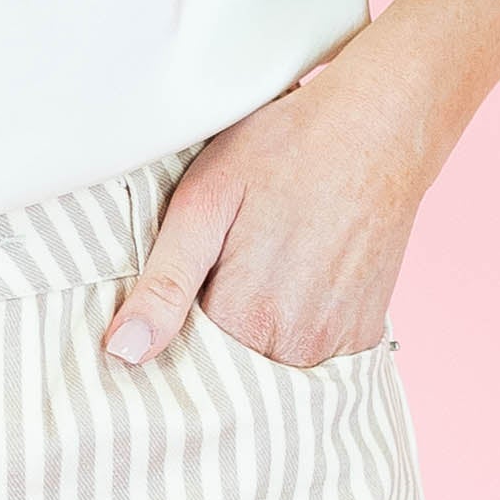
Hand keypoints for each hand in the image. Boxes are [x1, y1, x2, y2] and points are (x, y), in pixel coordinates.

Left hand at [103, 50, 424, 372]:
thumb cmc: (285, 151)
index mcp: (246, 318)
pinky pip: (312, 359)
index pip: (185, 363)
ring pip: (270, 368)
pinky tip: (293, 286)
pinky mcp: (364, 336)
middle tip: (223, 270)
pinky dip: (294, 336)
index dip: (171, 334)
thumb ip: (164, 283)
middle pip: (230, 371)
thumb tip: (123, 353)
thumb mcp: (204, 202)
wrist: (377, 129)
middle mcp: (296, 345)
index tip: (174, 299)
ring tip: (259, 272)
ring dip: (254, 338)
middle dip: (211, 340)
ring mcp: (336, 344)